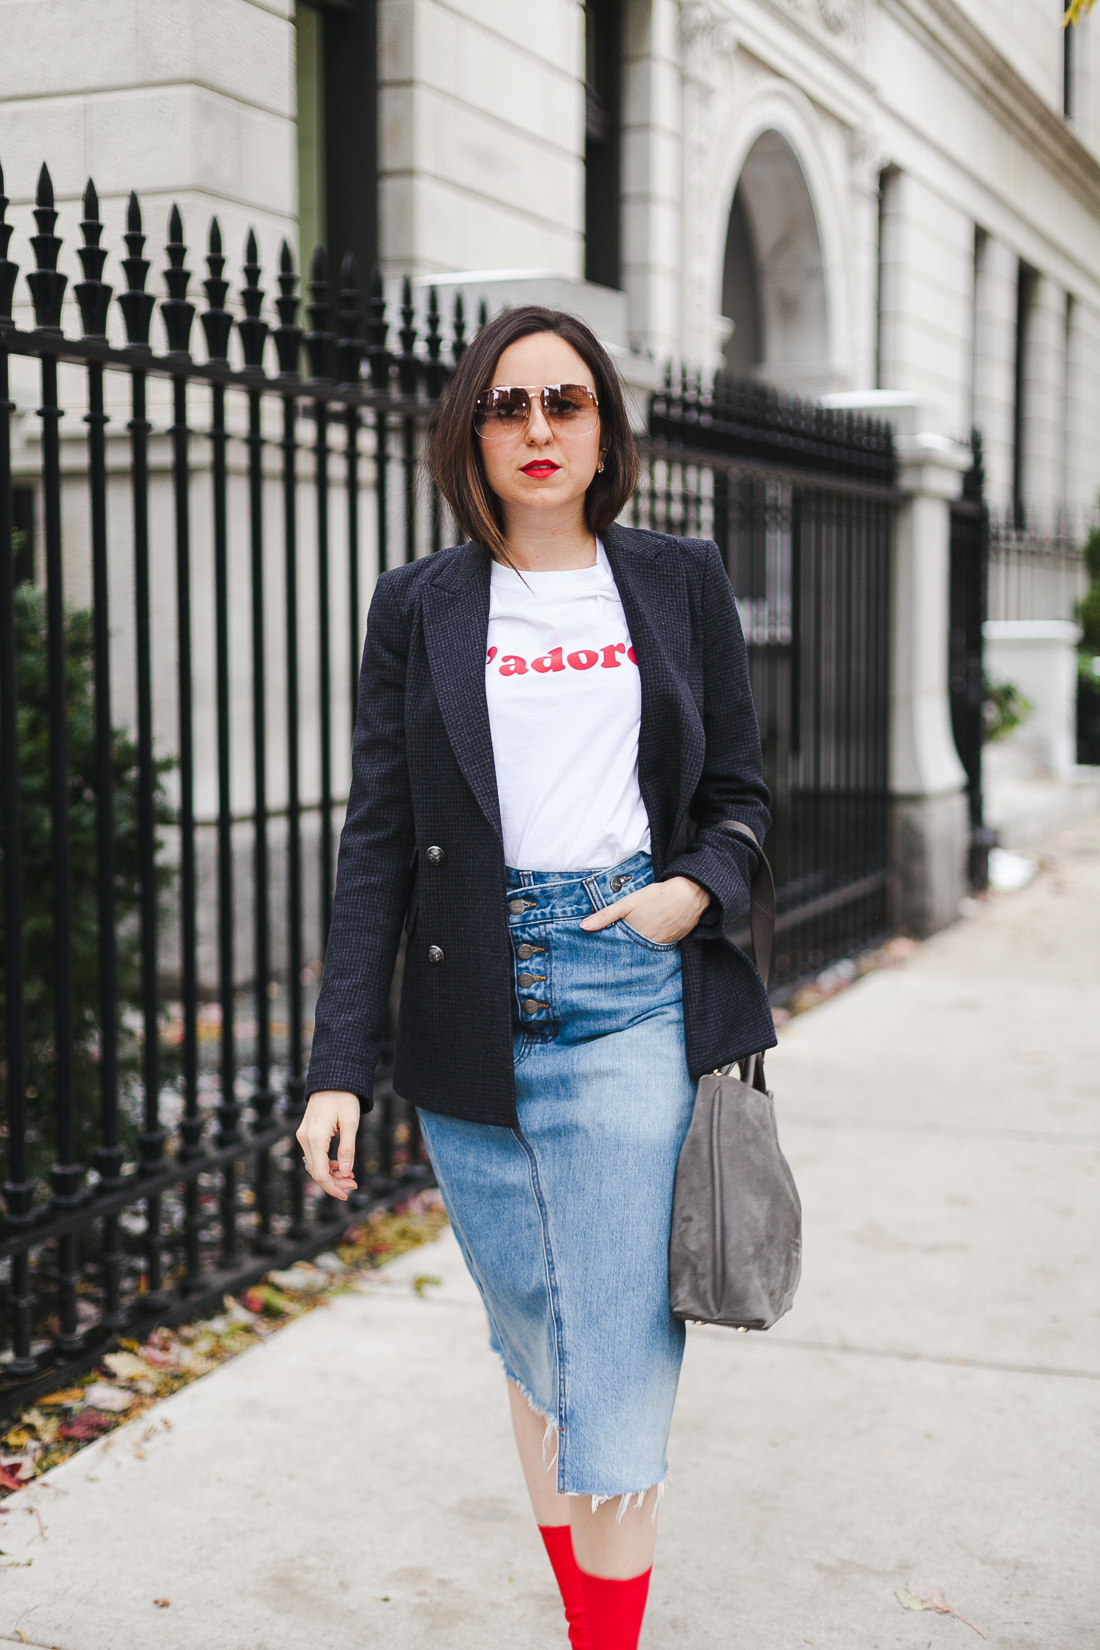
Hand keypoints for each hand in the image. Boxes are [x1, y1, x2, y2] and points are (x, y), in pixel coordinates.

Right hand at [296, 1090, 359, 1199]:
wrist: (333, 1079)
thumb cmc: (344, 1099)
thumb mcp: (351, 1124)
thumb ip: (348, 1149)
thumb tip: (347, 1173)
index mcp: (315, 1137)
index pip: (320, 1172)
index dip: (332, 1187)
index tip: (347, 1195)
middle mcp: (305, 1138)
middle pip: (316, 1171)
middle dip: (334, 1182)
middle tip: (354, 1185)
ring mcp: (304, 1135)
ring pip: (314, 1164)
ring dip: (331, 1174)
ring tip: (351, 1177)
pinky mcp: (306, 1133)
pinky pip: (314, 1155)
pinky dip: (326, 1164)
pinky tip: (341, 1166)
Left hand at [580, 875, 710, 943]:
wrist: (690, 892)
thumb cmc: (657, 896)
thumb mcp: (627, 903)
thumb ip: (606, 915)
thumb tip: (584, 927)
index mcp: (638, 939)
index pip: (621, 952)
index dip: (614, 951)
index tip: (606, 953)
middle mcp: (652, 947)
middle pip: (635, 952)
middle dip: (628, 951)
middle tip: (622, 946)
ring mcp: (666, 946)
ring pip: (649, 950)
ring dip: (643, 946)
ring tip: (639, 937)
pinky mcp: (677, 941)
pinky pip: (663, 946)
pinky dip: (657, 942)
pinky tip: (655, 932)